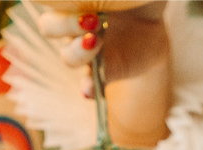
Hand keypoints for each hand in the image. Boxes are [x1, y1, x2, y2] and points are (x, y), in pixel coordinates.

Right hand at [38, 2, 167, 96]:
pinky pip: (88, 87)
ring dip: (78, 51)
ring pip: (67, 57)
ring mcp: (87, 52)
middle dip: (65, 24)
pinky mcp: (104, 73)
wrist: (153, 23)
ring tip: (98, 40)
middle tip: (94, 20)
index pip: (48, 2)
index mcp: (71, 3)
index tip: (79, 2)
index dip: (54, 3)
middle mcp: (72, 26)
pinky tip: (88, 89)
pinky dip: (87, 89)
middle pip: (48, 27)